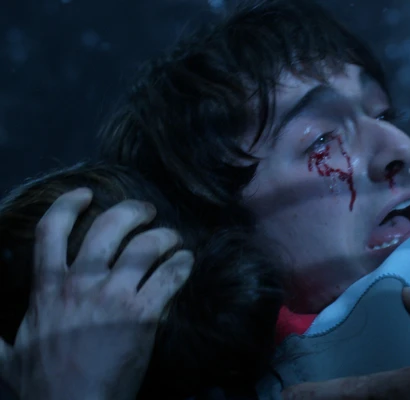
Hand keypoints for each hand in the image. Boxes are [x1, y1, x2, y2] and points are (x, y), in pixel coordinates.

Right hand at [0, 188, 193, 399]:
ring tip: (172, 239)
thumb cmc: (41, 387)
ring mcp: (113, 297)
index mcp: (47, 289)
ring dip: (163, 236)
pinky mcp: (142, 314)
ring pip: (144, 246)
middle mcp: (80, 284)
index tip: (85, 194)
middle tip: (146, 210)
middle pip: (108, 227)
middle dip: (131, 211)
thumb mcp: (5, 356)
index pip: (50, 231)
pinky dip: (181, 264)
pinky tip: (187, 262)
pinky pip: (168, 276)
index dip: (68, 205)